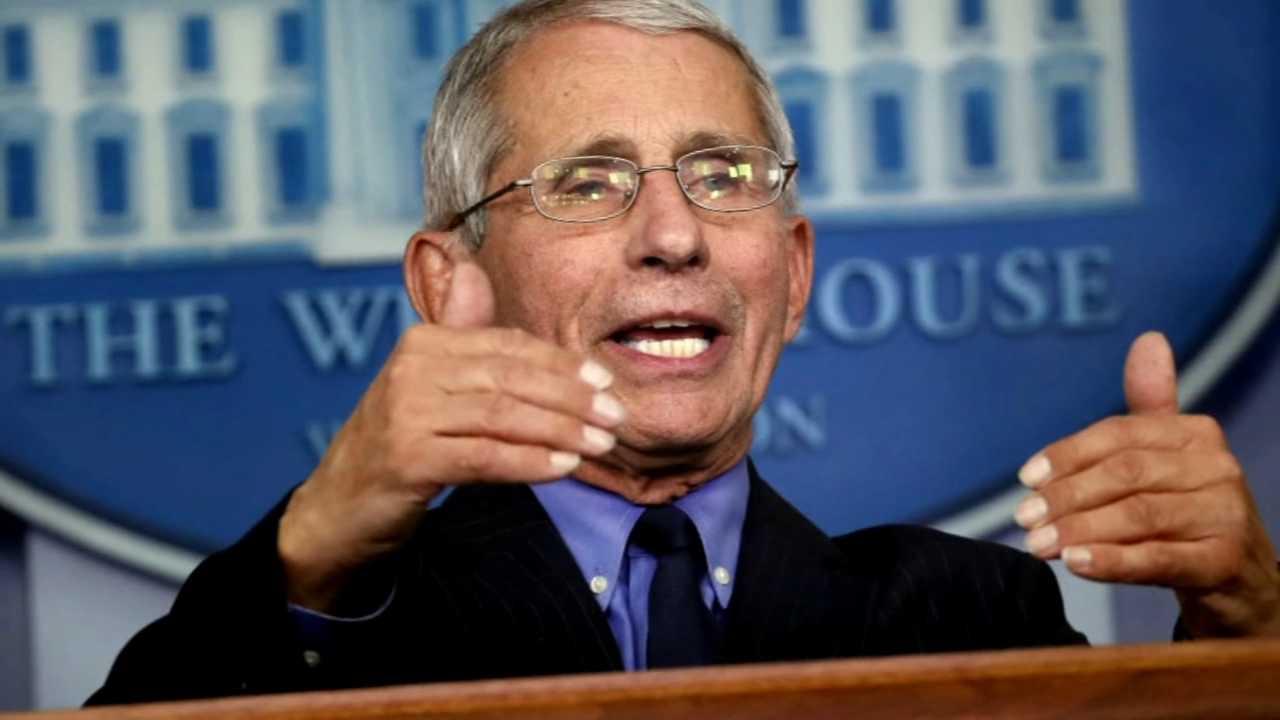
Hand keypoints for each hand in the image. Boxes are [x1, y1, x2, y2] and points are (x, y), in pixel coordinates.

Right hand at [278, 261, 626, 610]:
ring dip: (560, 431)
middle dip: (571, 397)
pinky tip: (562, 468)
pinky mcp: (407, 458)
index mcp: (424, 342)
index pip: (508, 346)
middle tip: (616, 417)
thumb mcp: (429, 385)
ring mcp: (406, 413)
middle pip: (511, 378)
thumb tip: (472, 268)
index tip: (604, 382)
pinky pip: (484, 455)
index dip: (560, 363)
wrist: (338, 506)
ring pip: (503, 415)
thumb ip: (460, 335)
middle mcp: (412, 369)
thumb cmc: (399, 444)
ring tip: (600, 445)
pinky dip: (529, 461)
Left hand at [1014, 331, 1279, 637]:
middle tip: (1024, 518)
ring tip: (1038, 545)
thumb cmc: (1187, 513)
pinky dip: (1112, 561)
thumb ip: (1149, 406)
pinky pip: (1159, 558)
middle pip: (1125, 473)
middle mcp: (1218, 468)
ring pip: (1138, 516)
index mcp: (1196, 435)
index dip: (1068, 454)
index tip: (1026, 479)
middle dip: (1066, 495)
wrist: (1242, 582)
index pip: (1119, 436)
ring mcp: (1225, 515)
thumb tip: (1149, 339)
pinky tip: (1075, 563)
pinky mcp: (1225, 561)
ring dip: (1079, 530)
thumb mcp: (1167, 459)